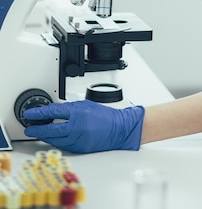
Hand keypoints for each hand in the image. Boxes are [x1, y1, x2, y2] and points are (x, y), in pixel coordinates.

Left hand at [23, 100, 144, 153]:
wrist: (118, 129)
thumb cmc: (105, 116)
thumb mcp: (86, 105)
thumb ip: (70, 108)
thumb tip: (55, 111)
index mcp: (78, 113)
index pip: (53, 112)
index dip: (39, 113)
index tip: (30, 114)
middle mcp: (76, 127)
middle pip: (50, 130)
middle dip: (37, 130)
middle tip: (29, 128)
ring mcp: (77, 139)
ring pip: (54, 140)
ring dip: (45, 137)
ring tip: (39, 133)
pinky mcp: (79, 149)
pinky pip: (63, 145)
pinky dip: (56, 142)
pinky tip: (53, 139)